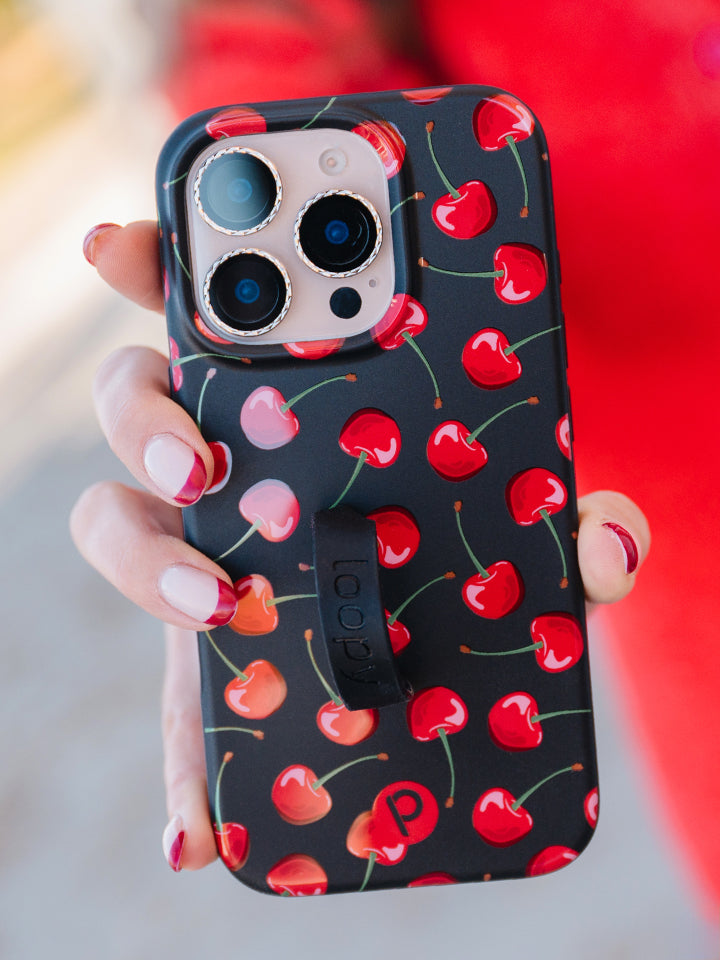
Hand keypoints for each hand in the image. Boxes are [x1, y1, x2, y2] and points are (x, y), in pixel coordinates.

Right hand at [71, 221, 650, 871]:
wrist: (446, 609)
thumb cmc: (469, 522)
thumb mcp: (518, 504)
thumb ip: (568, 517)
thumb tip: (609, 551)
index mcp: (279, 387)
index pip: (198, 309)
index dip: (147, 265)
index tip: (114, 241)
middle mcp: (222, 452)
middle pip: (134, 399)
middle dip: (146, 413)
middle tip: (200, 459)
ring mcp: (203, 543)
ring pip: (115, 519)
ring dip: (142, 556)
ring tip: (213, 601)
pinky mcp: (210, 645)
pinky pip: (169, 695)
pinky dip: (180, 761)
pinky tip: (198, 823)